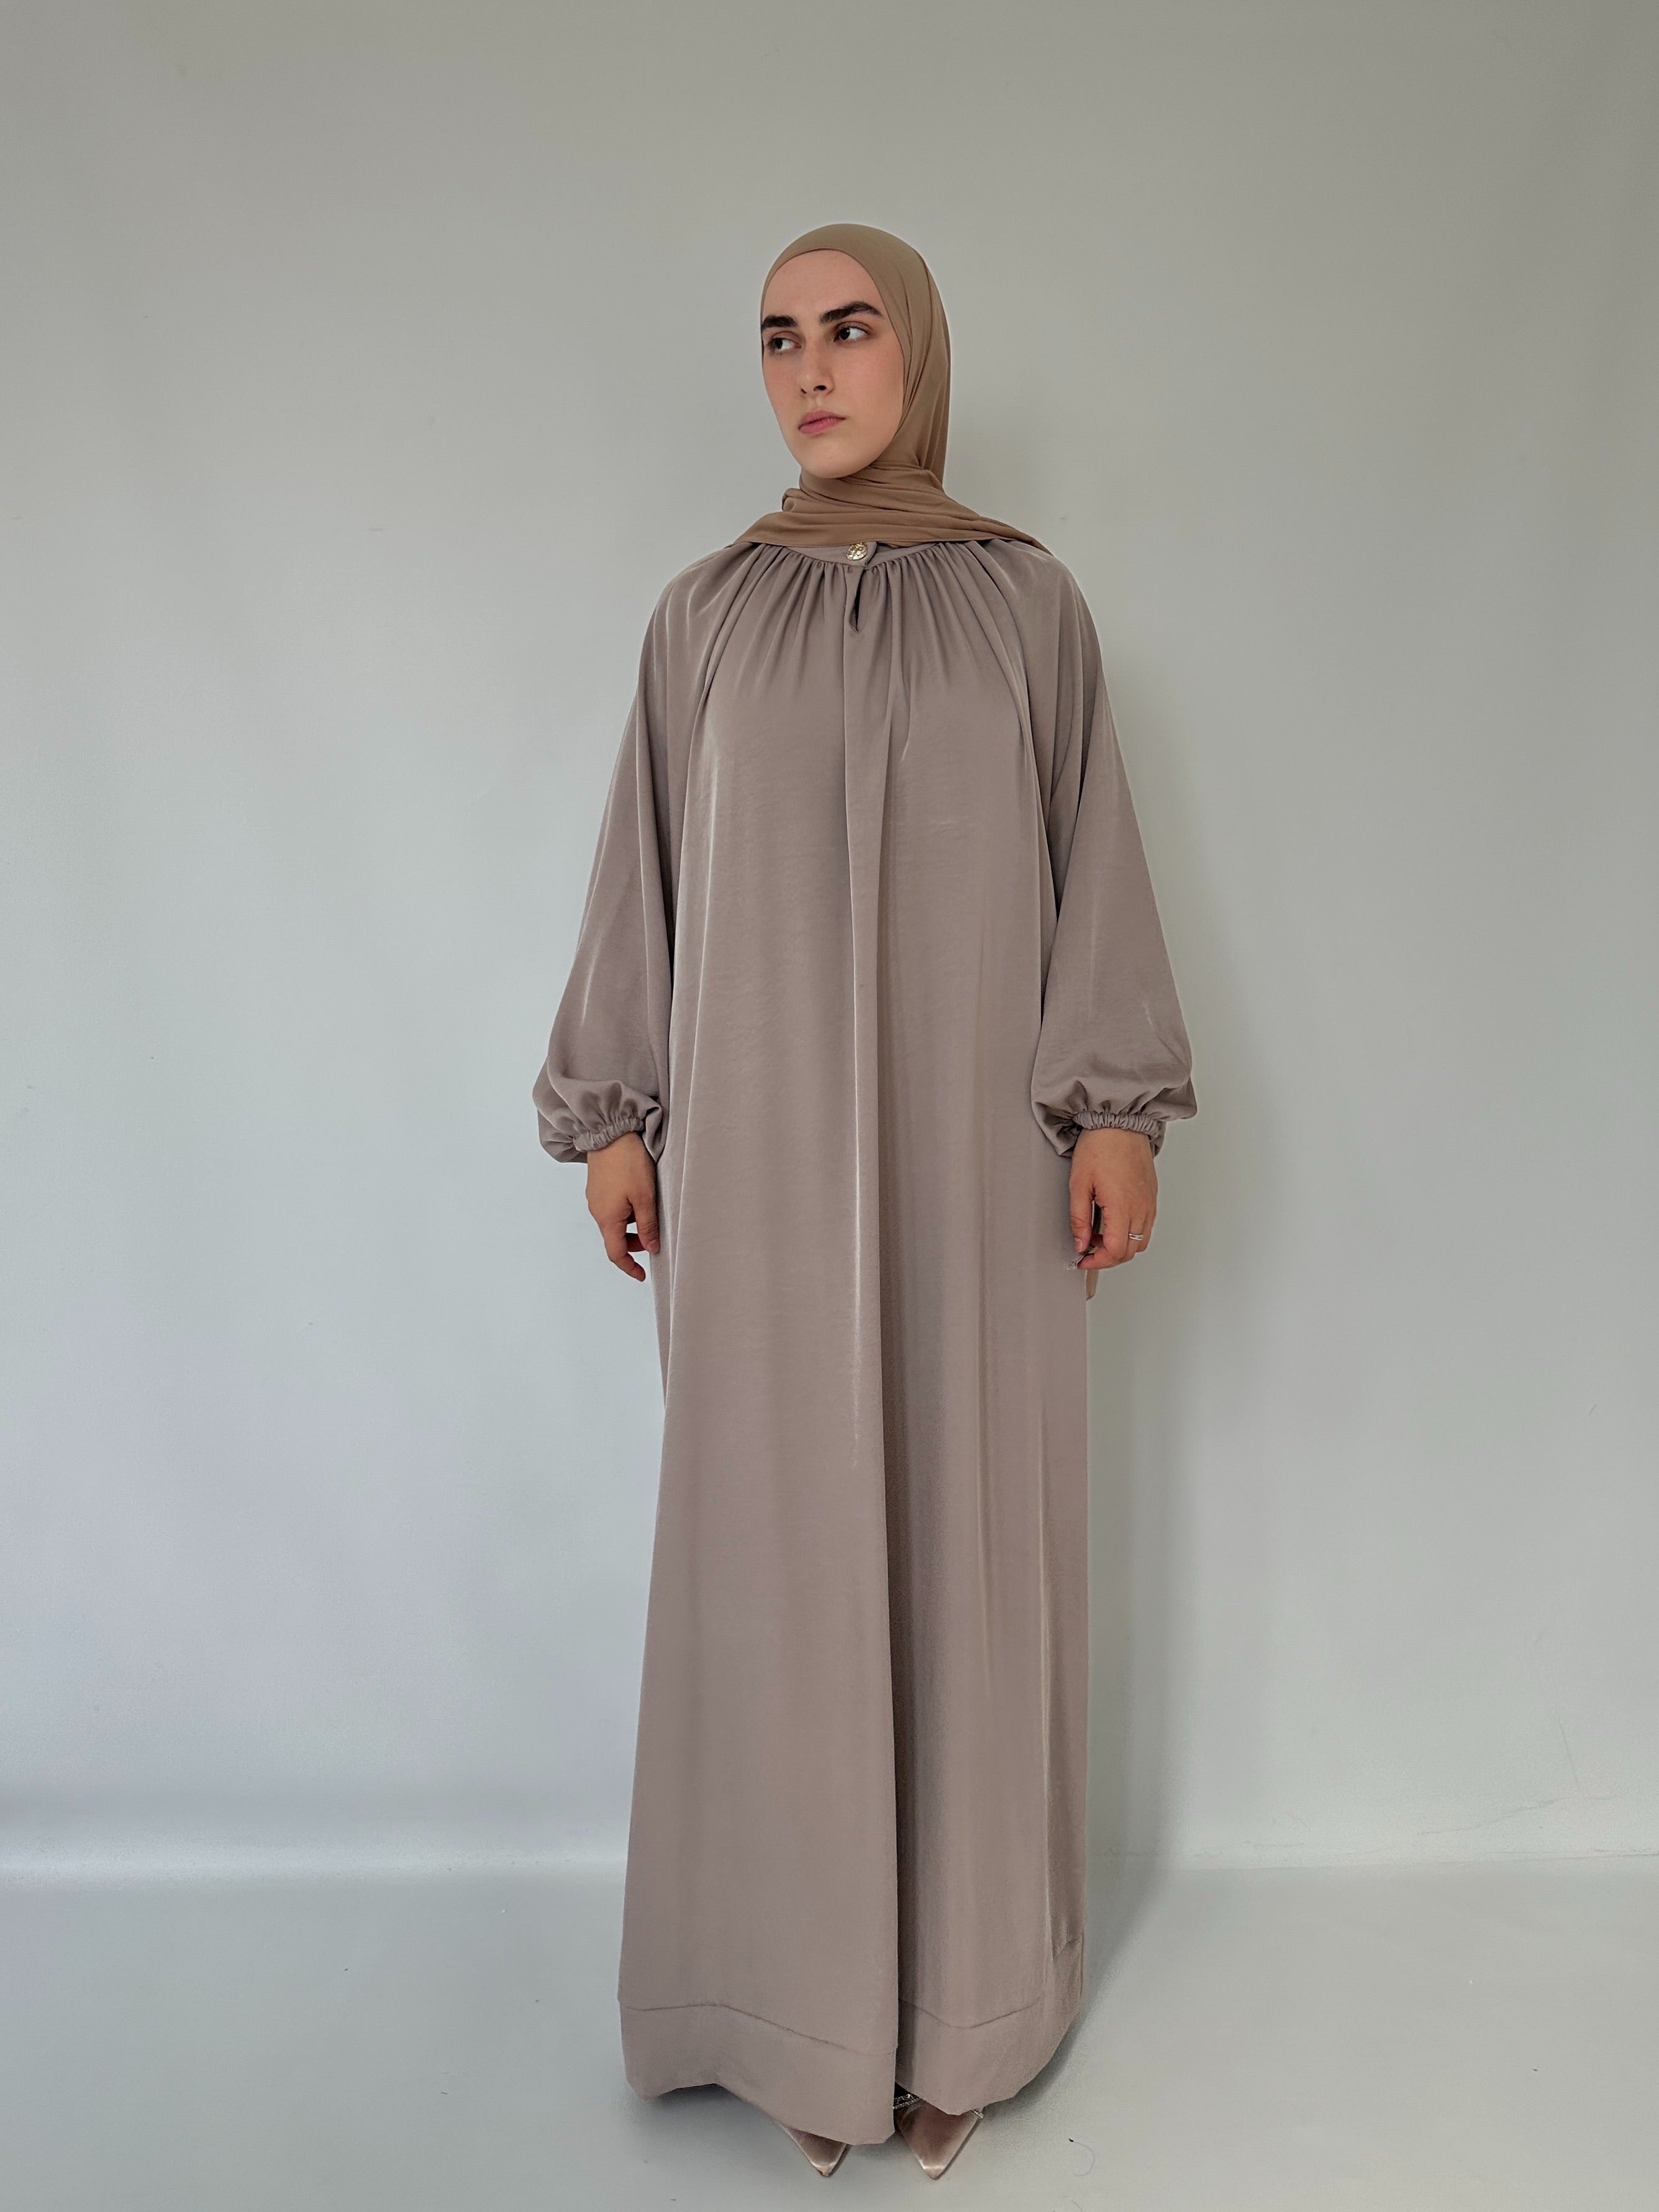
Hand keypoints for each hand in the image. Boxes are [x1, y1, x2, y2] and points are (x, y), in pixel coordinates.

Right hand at [584, 1130, 658, 1280]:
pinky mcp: (598, 1186)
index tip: (642, 1274)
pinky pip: (611, 1208)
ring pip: (614, 1222)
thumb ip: (647, 1225)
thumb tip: (651, 1247)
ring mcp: (596, 1198)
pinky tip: (639, 1198)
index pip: (615, 1253)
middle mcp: (597, 1210)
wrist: (610, 1131)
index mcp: (607, 1218)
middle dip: (634, 1244)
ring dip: (631, 1226)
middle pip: (615, 1238)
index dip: (629, 1267)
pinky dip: (626, 1212)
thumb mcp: (644, 1196)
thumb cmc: (627, 1162)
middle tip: (654, 1238)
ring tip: (650, 1212)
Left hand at [1070, 1126, 1156, 1271]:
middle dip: (1108, 1257)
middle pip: (1131, 1251)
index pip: (1116, 1250)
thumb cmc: (1100, 1146)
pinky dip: (1130, 1233)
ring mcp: (1149, 1203)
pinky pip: (1145, 1226)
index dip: (1098, 1261)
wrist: (1120, 1123)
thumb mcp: (1078, 1184)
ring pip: (1141, 1242)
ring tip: (1099, 1235)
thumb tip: (1080, 1244)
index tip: (1083, 1259)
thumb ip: (1078, 1219)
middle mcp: (1141, 1207)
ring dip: (1121, 1246)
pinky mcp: (1152, 1196)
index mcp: (1122, 1205)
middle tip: (1088, 1249)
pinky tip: (1113, 1222)